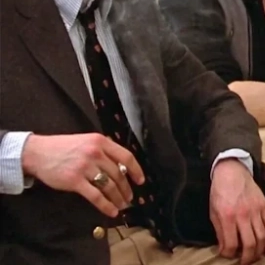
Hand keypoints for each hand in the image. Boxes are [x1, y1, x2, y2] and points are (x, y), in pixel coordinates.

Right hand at [21, 133, 143, 216]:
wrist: (37, 152)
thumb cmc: (63, 147)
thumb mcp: (87, 141)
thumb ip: (103, 151)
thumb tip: (122, 167)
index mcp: (101, 141)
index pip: (126, 157)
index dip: (136, 170)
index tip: (141, 180)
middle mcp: (95, 153)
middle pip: (119, 174)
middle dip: (126, 188)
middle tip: (130, 198)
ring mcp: (85, 167)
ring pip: (109, 186)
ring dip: (118, 198)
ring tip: (122, 205)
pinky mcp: (74, 181)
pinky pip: (96, 196)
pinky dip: (106, 206)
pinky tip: (112, 211)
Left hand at [210, 159, 264, 264]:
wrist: (232, 172)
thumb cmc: (220, 191)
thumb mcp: (213, 212)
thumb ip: (220, 231)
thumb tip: (225, 248)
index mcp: (227, 216)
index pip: (231, 244)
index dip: (229, 254)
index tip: (228, 255)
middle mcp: (243, 215)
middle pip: (250, 243)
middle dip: (248, 258)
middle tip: (245, 262)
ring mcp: (256, 210)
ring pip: (263, 237)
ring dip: (260, 251)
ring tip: (256, 257)